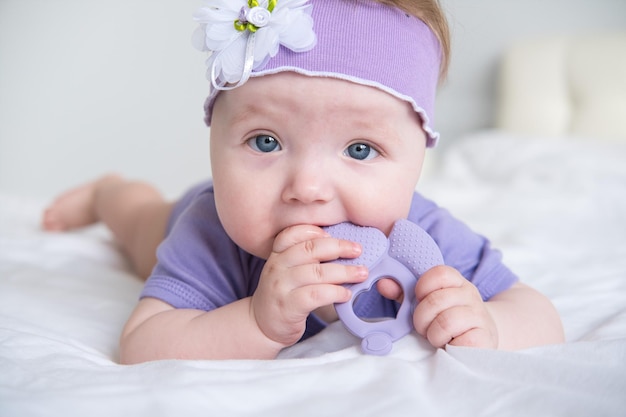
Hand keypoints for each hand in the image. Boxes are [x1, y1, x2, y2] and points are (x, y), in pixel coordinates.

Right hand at [251, 225, 366, 347]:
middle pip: (310, 249)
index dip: (314, 231)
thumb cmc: (282, 295)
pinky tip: (346, 294)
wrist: (261, 326)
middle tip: (358, 250)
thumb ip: (305, 259)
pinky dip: (335, 292)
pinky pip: (316, 295)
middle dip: (338, 247)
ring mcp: (281, 286)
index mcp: (277, 255)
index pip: (292, 234)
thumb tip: (342, 248)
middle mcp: (276, 267)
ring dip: (344, 272)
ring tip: (361, 273)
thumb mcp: (286, 271)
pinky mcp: (289, 306)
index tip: (333, 234)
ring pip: (317, 272)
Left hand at [412, 265, 497, 348]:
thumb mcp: (426, 305)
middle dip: (422, 318)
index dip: (422, 288)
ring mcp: (479, 316)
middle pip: (436, 300)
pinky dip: (450, 347)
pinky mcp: (485, 338)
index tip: (419, 302)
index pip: (439, 274)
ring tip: (438, 339)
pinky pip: (463, 340)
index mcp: (456, 282)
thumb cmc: (447, 322)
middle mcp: (470, 295)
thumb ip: (404, 294)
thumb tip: (383, 284)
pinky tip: (451, 347)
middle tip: (424, 328)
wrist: (480, 342)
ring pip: (446, 321)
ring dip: (434, 335)